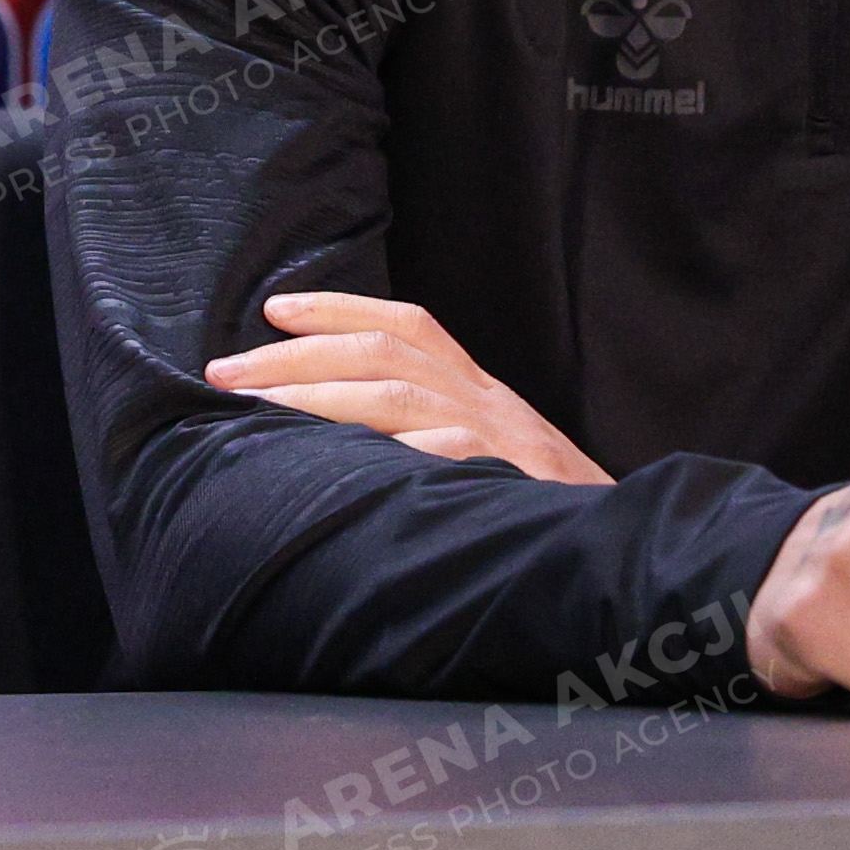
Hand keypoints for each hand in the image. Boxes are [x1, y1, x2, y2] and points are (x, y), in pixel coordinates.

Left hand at [204, 292, 612, 485]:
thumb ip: (432, 440)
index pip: (407, 326)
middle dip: (296, 355)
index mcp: (479, 391)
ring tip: (252, 407)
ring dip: (314, 395)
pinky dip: (385, 448)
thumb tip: (339, 445)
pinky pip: (439, 451)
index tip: (274, 309)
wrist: (624, 541)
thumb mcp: (491, 459)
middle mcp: (485, 400)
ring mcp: (496, 436)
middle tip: (226, 373)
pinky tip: (334, 459)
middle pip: (383, 351)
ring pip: (395, 395)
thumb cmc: (543, 508)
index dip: (339, 308)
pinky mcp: (504, 478)